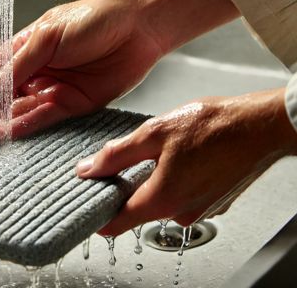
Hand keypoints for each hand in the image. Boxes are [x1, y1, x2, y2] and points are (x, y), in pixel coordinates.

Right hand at [0, 0, 164, 150]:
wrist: (138, 25)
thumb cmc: (93, 19)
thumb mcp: (48, 35)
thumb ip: (18, 64)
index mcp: (19, 52)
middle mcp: (30, 75)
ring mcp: (48, 92)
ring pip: (12, 116)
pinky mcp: (70, 105)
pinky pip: (40, 120)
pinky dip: (19, 129)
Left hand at [76, 89, 296, 235]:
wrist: (261, 125)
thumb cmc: (215, 126)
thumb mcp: (154, 133)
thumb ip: (116, 155)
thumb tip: (88, 169)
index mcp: (163, 199)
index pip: (118, 224)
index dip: (98, 215)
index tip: (88, 203)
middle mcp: (182, 212)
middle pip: (139, 208)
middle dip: (127, 186)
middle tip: (125, 160)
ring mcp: (201, 209)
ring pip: (162, 199)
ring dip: (154, 180)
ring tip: (162, 151)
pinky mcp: (214, 202)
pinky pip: (183, 196)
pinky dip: (175, 180)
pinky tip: (182, 157)